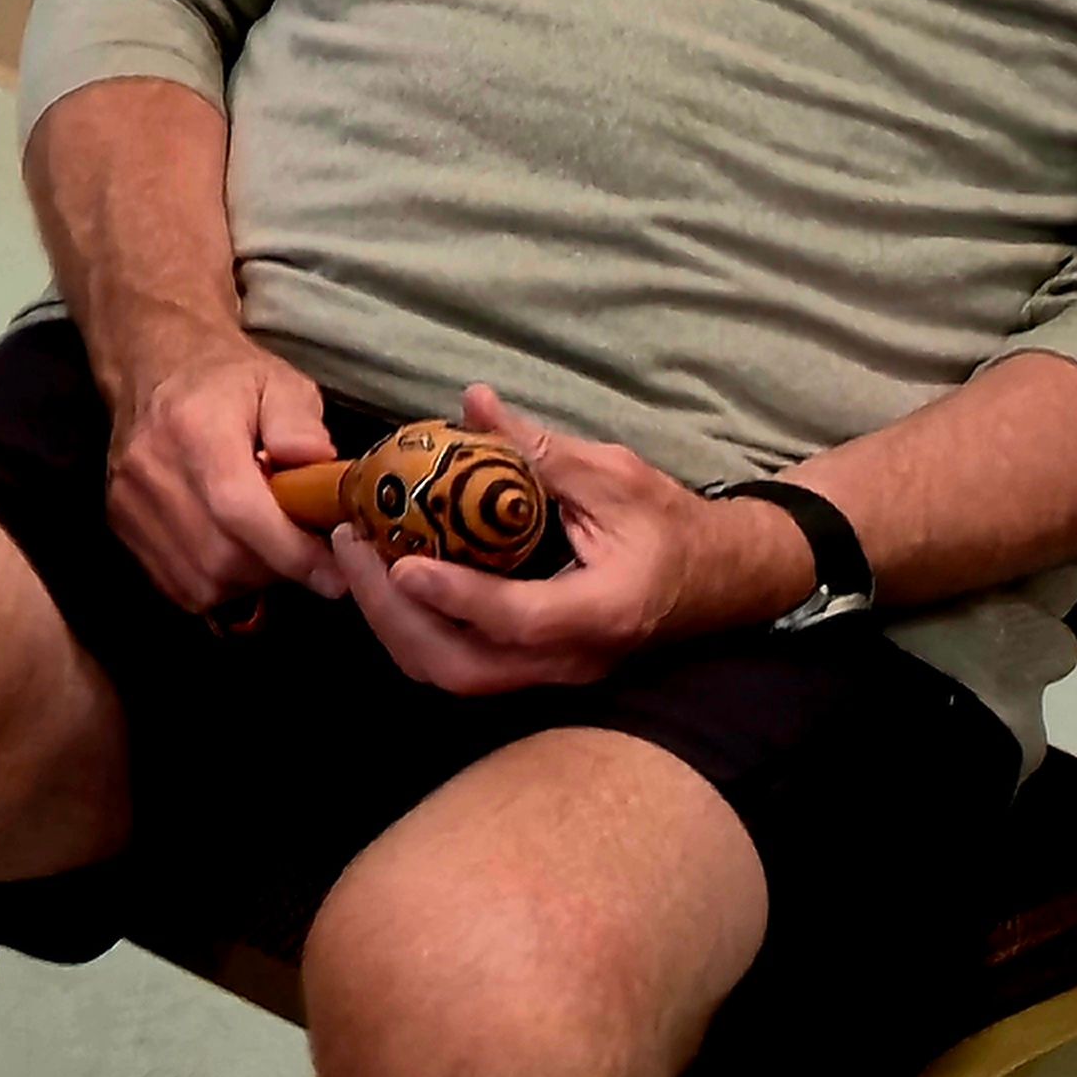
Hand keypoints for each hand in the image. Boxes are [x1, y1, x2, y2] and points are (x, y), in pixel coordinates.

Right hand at [101, 327, 340, 617]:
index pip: (237, 509)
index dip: (289, 552)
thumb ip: (302, 423)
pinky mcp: (118, 524)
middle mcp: (151, 471)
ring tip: (269, 550)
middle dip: (275, 570)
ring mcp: (127, 503)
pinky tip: (235, 555)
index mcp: (194, 427)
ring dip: (246, 581)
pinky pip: (176, 584)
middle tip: (307, 554)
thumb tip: (320, 468)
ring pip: (198, 582)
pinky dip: (215, 584)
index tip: (333, 574)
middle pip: (219, 557)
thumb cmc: (225, 377)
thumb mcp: (280, 382)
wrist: (151, 365)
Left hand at [340, 390, 808, 696]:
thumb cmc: (674, 524)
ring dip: (393, 624)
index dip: (456, 596)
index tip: (402, 562)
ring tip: (357, 558)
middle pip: (463, 668)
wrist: (722, 578)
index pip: (518, 620)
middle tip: (354, 546)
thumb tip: (473, 402)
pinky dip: (413, 628)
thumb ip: (543, 449)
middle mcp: (572, 659)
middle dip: (395, 615)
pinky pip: (459, 662)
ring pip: (452, 674)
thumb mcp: (617, 475)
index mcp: (602, 612)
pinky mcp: (530, 667)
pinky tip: (386, 577)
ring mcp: (549, 672)